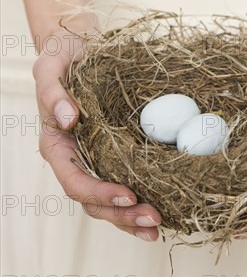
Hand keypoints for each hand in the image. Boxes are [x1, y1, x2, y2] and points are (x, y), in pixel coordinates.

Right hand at [33, 29, 160, 241]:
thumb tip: (68, 119)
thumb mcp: (51, 64)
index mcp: (57, 146)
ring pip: (111, 201)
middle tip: (153, 220)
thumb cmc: (63, 57)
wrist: (81, 50)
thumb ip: (53, 91)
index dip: (99, 193)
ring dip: (133, 217)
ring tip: (159, 226)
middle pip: (94, 201)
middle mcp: (77, 159)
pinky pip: (128, 180)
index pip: (74, 180)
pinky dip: (144, 197)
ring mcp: (97, 160)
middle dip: (122, 215)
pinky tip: (165, 208)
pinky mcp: (115, 154)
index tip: (128, 195)